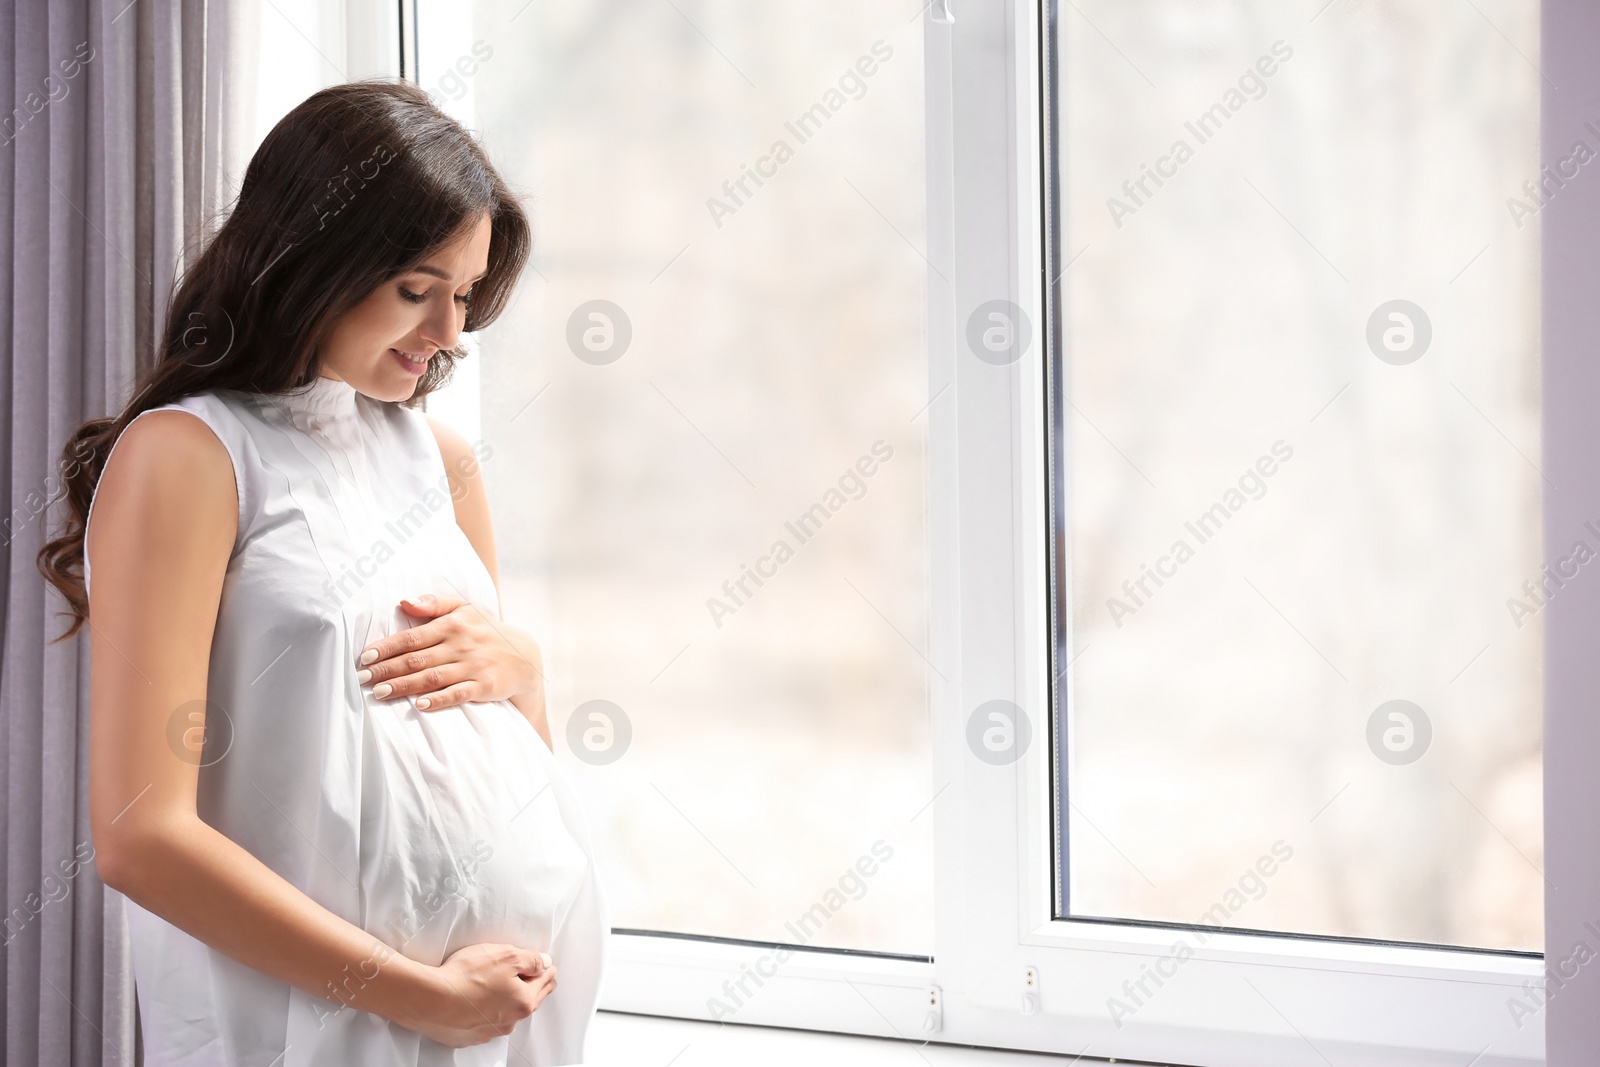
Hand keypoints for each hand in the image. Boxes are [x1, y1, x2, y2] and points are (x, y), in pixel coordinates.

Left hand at [357, 593, 541, 711]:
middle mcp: (460, 644)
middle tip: (362, 679)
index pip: (411, 637)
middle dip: (387, 669)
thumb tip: (404, 602)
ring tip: (380, 694)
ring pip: (431, 677)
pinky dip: (440, 700)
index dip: (386, 647)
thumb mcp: (465, 608)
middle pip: (416, 659)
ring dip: (404, 686)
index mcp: (452, 624)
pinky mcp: (484, 685)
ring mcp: (472, 665)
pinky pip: (458, 693)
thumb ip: (434, 603)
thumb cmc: (486, 631)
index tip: (365, 658)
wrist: (525, 657)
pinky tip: (420, 705)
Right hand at [405, 943, 556, 1047]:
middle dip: (532, 987)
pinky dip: (485, 1012)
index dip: (547, 971)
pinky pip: (484, 1022)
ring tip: (499, 987)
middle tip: (535, 977)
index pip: (545, 983)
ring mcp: (488, 1031)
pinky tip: (477, 1002)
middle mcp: (509, 1021)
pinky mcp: (468, 1036)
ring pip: (506, 1014)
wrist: (430, 999)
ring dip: (506, 1001)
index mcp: (523, 1001)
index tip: (548, 967)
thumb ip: (530, 959)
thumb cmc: (467, 976)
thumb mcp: (506, 955)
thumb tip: (544, 963)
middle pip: (529, 1001)